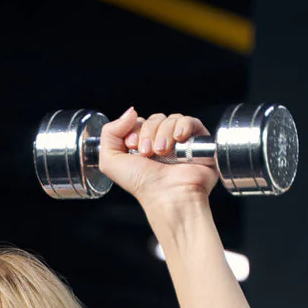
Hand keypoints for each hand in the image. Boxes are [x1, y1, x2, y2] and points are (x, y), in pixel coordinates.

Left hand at [97, 108, 217, 210]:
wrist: (168, 195)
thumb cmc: (142, 184)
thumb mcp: (110, 161)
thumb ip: (109, 133)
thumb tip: (130, 112)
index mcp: (143, 146)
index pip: (138, 122)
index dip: (134, 129)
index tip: (133, 146)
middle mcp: (162, 143)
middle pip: (154, 119)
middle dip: (148, 132)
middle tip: (147, 153)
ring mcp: (181, 143)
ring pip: (171, 119)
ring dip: (163, 133)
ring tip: (162, 152)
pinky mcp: (198, 142)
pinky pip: (190, 121)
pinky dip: (183, 125)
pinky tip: (179, 138)